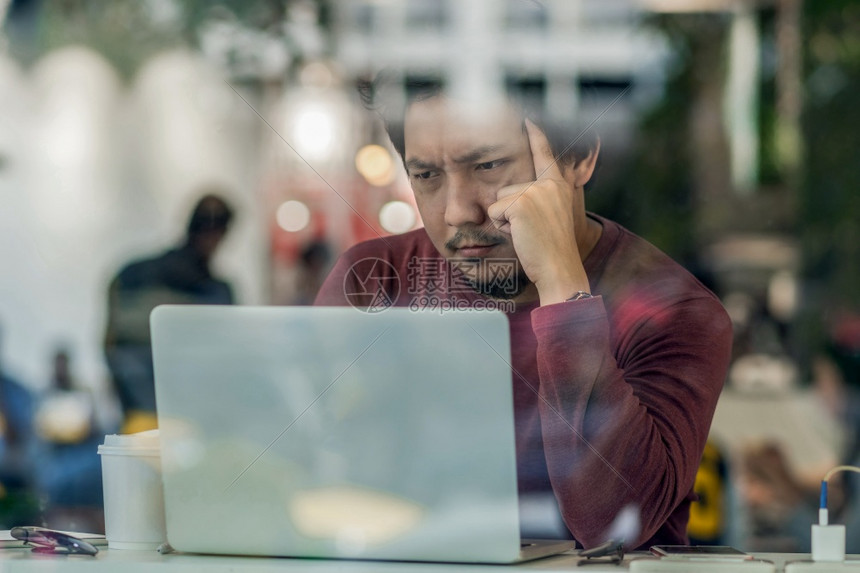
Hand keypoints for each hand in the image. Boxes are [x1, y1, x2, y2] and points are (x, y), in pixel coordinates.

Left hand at [487, 120, 589, 304]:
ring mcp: (534, 192)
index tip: (528, 117)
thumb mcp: (551, 216)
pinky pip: (494, 212)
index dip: (536, 134)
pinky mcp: (520, 204)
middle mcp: (548, 184)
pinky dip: (501, 227)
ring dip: (505, 219)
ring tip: (527, 232)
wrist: (559, 267)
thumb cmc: (552, 249)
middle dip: (510, 211)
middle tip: (531, 230)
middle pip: (507, 187)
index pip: (544, 153)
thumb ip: (539, 198)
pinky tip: (521, 235)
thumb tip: (514, 193)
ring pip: (498, 199)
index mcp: (558, 185)